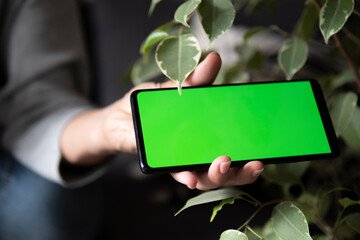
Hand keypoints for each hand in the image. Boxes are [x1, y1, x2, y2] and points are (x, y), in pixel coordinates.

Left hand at [61, 52, 263, 189]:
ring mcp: (180, 158)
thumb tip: (215, 59)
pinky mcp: (161, 163)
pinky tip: (190, 177)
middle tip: (254, 163)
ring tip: (223, 165)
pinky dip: (185, 175)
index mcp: (204, 131)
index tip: (264, 149)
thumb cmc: (146, 105)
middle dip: (241, 170)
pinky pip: (177, 173)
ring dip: (218, 174)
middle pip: (225, 166)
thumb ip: (193, 80)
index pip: (232, 143)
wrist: (114, 119)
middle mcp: (196, 150)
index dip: (250, 150)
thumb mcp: (170, 88)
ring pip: (205, 175)